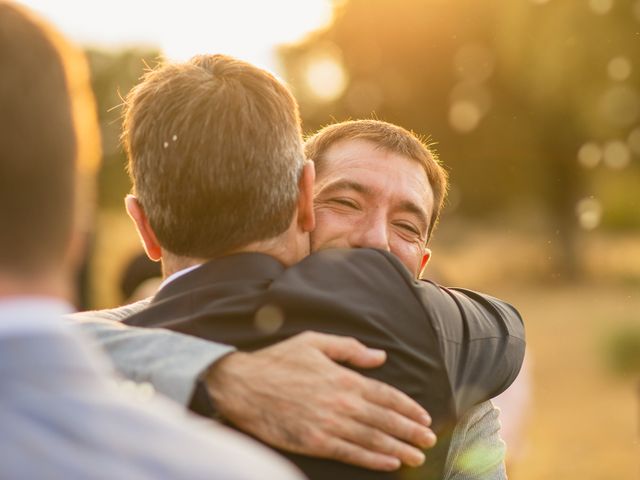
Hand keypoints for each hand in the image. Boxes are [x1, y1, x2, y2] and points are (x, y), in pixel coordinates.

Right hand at [205, 331, 435, 470]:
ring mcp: (328, 424)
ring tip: (417, 457)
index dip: (408, 407)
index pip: (385, 395)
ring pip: (373, 439)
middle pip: (385, 419)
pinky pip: (350, 453)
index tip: (424, 416)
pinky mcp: (315, 442)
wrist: (242, 385)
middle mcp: (341, 402)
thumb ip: (349, 349)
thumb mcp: (314, 342)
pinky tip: (389, 464)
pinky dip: (373, 460)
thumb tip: (380, 357)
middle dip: (410, 431)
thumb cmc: (277, 361)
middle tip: (429, 441)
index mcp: (343, 377)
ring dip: (398, 449)